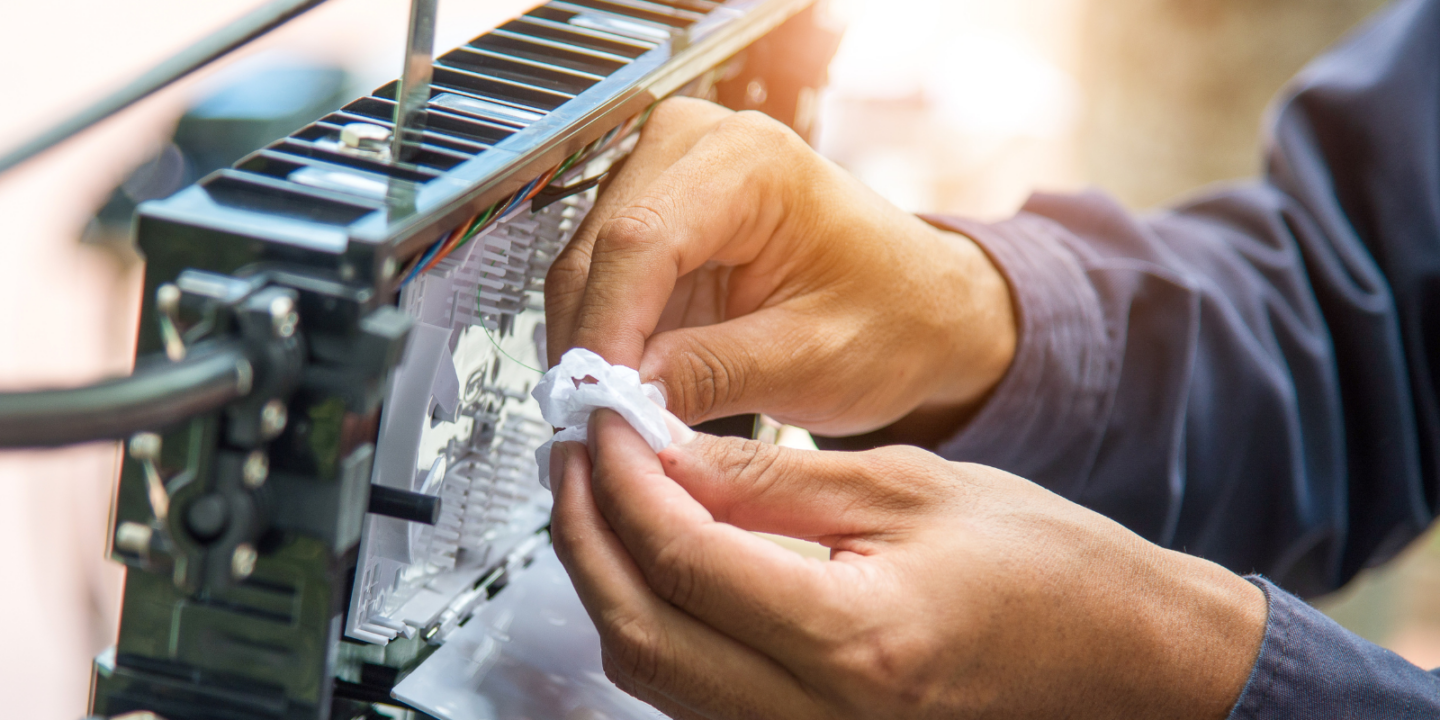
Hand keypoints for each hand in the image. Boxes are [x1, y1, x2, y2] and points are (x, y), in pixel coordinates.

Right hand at [545, 98, 1015, 436]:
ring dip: (592, 350)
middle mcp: (695, 147)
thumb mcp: (810, 360)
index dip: (608, 329)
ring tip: (615, 423)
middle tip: (600, 432)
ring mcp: (665, 177)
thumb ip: (710, 375)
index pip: (641, 241)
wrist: (919, 309)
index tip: (597, 405)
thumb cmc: (893, 316)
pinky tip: (625, 394)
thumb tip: (618, 403)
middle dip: (593, 349)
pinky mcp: (651, 218)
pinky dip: (606, 344)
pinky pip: (599, 286)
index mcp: (751, 161)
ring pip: (584, 272)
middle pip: (597, 253)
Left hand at [550, 410, 1267, 719]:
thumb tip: (663, 453)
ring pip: (651, 673)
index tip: (603, 421)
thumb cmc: (1048, 570)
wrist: (1121, 656)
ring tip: (603, 491)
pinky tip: (653, 555)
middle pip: (640, 632)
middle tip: (578, 453)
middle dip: (586, 534)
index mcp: (854, 640)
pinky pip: (691, 691)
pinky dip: (655, 619)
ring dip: (609, 578)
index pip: (683, 558)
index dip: (623, 481)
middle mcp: (819, 715)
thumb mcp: (908, 490)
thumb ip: (770, 480)